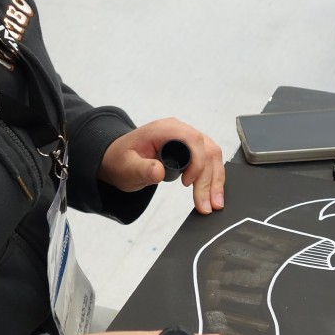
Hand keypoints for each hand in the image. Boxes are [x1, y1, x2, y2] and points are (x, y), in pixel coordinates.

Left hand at [98, 118, 224, 213]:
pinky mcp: (190, 149)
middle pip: (207, 150)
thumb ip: (142, 169)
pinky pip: (208, 160)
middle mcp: (179, 130)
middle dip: (210, 179)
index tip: (187, 183)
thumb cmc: (122, 160)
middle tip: (208, 205)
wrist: (119, 158)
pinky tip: (212, 194)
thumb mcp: (126, 167)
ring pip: (212, 156)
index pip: (193, 140)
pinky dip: (212, 178)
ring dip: (216, 181)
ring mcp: (186, 139)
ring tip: (214, 204)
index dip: (196, 162)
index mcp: (164, 129)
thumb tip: (159, 172)